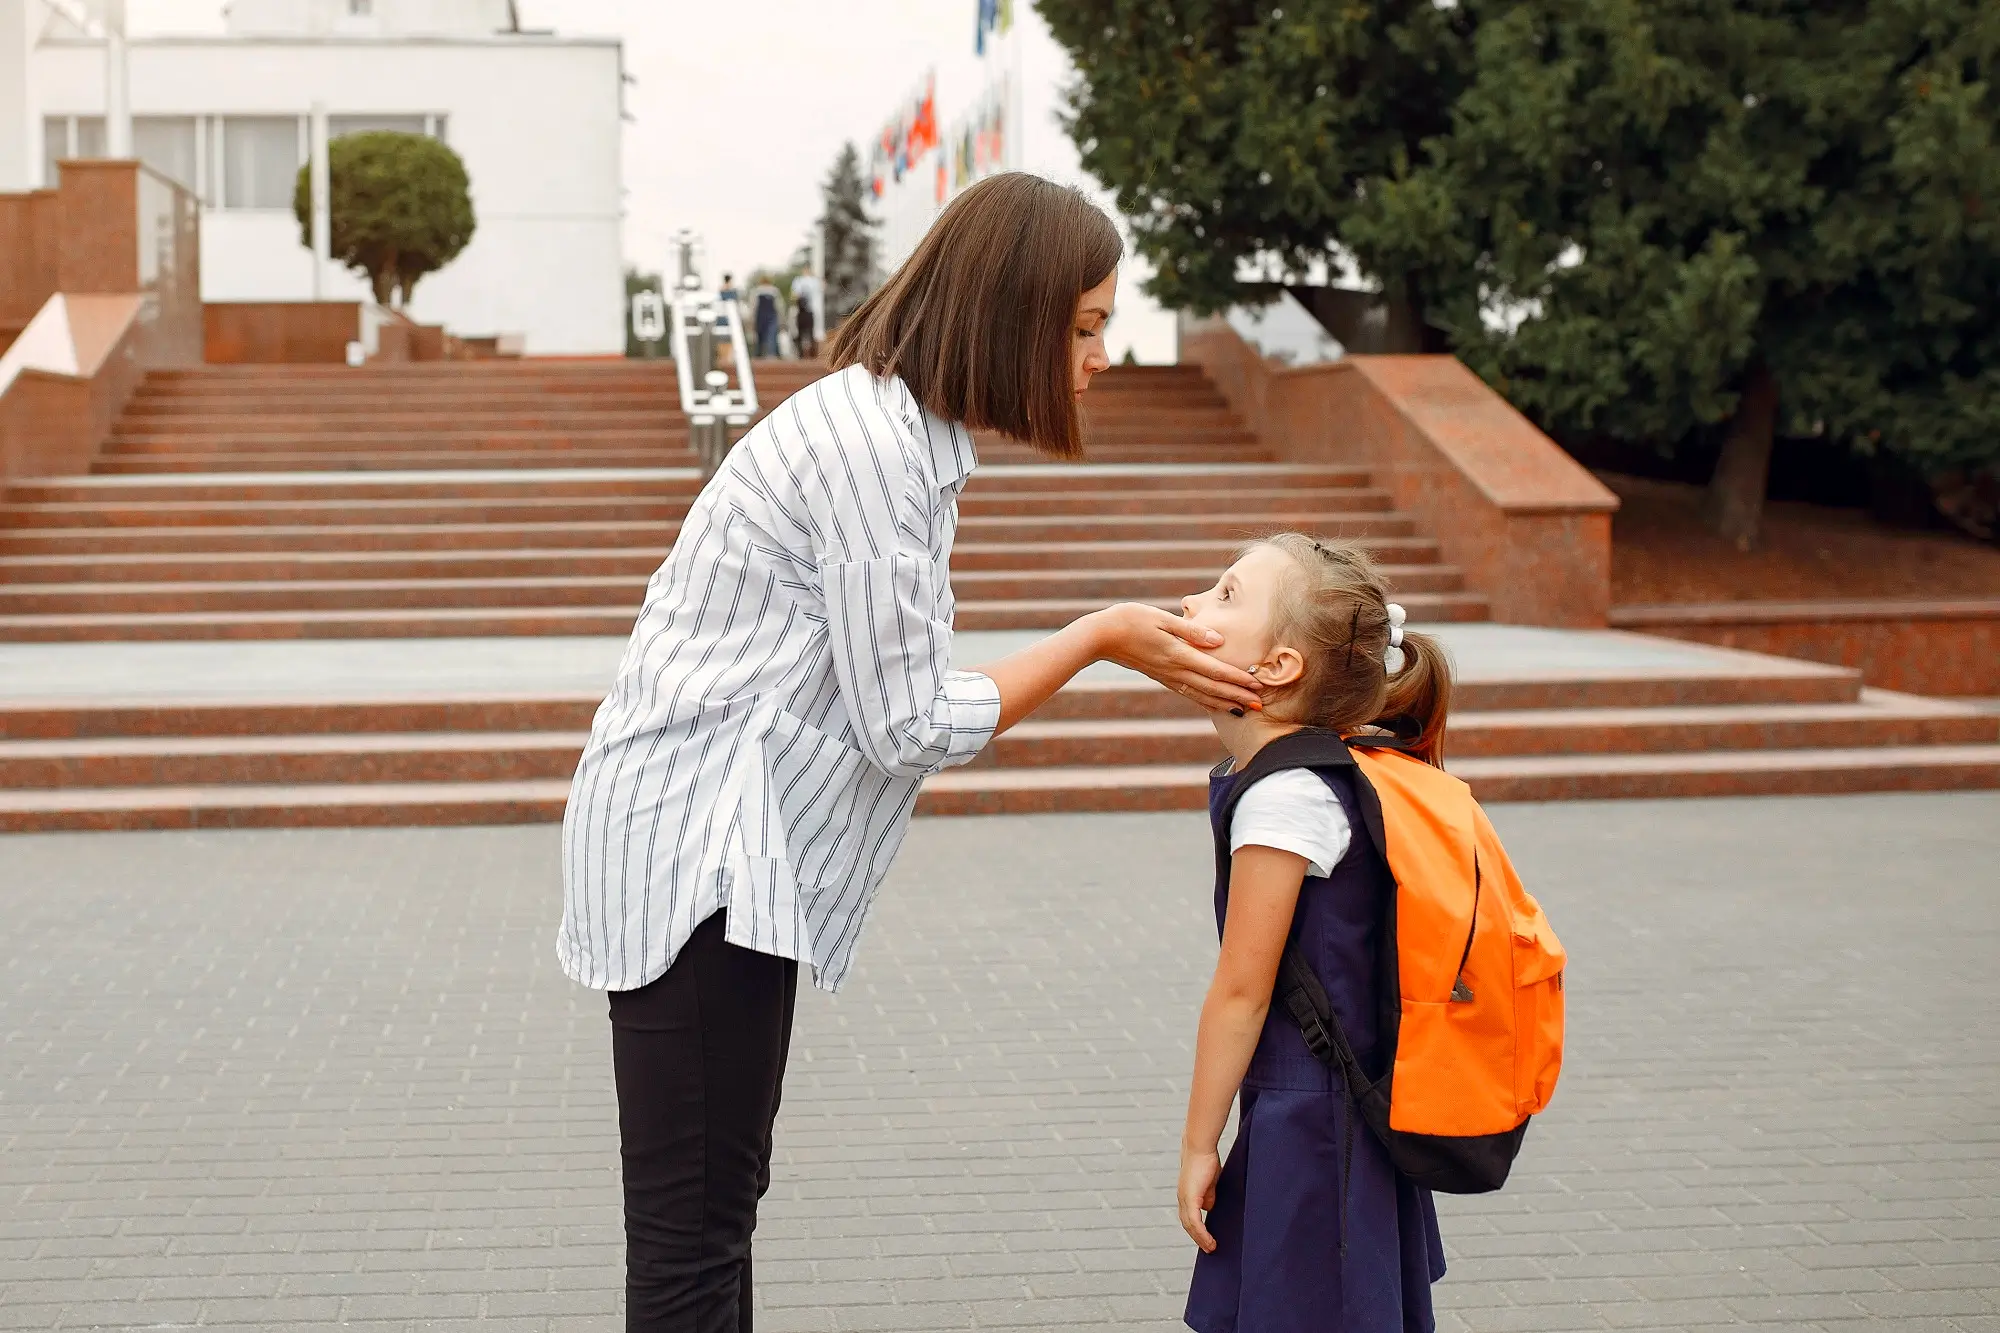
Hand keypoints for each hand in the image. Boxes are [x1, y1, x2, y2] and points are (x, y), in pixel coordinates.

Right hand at [1087, 604, 1260, 712]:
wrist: (1102, 636)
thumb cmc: (1131, 620)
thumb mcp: (1162, 618)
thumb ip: (1191, 630)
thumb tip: (1219, 641)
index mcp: (1178, 654)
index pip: (1215, 670)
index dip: (1238, 679)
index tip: (1257, 685)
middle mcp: (1175, 670)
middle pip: (1212, 688)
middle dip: (1237, 697)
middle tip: (1260, 705)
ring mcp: (1168, 676)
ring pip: (1201, 694)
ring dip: (1224, 702)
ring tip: (1243, 709)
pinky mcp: (1162, 676)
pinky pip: (1188, 692)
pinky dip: (1205, 700)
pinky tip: (1214, 703)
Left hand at [1178, 1146, 1221, 1252]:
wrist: (1200, 1147)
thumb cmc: (1206, 1159)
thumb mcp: (1209, 1182)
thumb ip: (1208, 1195)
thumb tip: (1208, 1208)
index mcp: (1186, 1194)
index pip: (1189, 1217)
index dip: (1197, 1229)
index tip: (1206, 1240)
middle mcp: (1182, 1198)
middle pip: (1187, 1225)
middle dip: (1198, 1238)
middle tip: (1209, 1248)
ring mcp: (1184, 1198)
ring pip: (1189, 1226)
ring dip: (1200, 1239)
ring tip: (1211, 1248)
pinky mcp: (1189, 1198)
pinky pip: (1194, 1222)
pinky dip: (1202, 1233)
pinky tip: (1209, 1241)